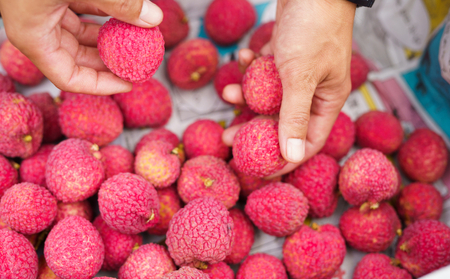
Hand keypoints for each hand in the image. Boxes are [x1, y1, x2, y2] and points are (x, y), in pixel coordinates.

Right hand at [0, 0, 162, 93]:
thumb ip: (119, 2)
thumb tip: (154, 19)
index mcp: (34, 37)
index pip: (69, 78)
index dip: (101, 85)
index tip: (129, 83)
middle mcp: (38, 28)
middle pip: (78, 59)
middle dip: (109, 62)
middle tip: (137, 62)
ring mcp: (44, 11)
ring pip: (81, 35)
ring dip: (108, 38)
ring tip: (136, 40)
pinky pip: (81, 12)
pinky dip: (103, 14)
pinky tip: (124, 14)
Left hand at [222, 0, 355, 177]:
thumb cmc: (313, 27)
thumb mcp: (300, 76)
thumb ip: (294, 116)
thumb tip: (291, 156)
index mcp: (326, 101)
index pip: (306, 142)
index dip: (283, 158)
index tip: (257, 168)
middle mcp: (313, 92)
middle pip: (281, 122)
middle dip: (253, 128)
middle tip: (228, 137)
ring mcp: (297, 75)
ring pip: (268, 98)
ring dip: (247, 96)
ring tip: (228, 93)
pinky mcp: (284, 58)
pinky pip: (264, 73)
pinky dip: (252, 68)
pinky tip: (243, 57)